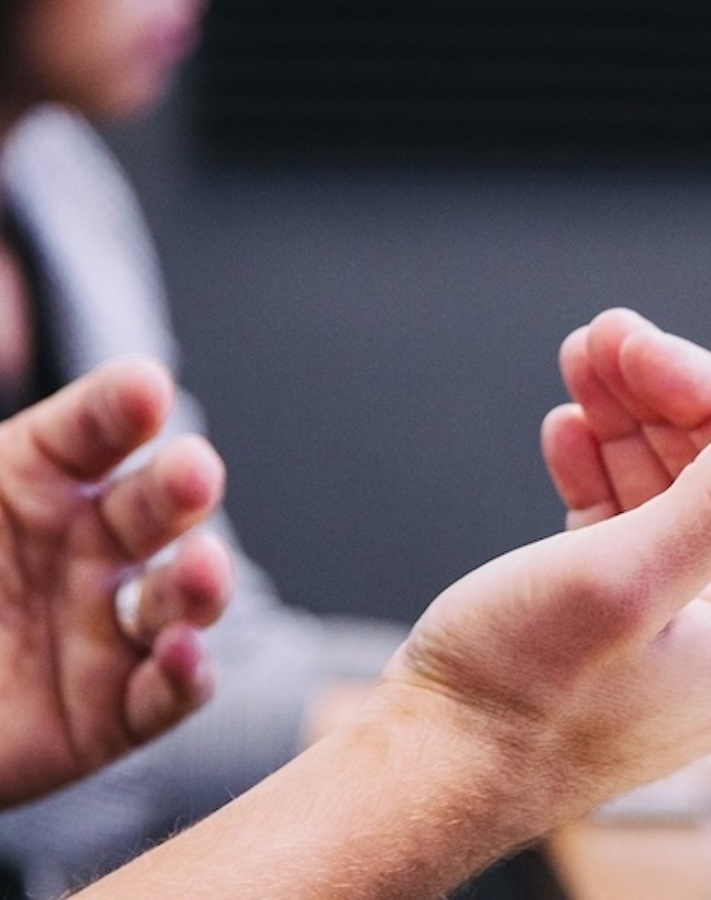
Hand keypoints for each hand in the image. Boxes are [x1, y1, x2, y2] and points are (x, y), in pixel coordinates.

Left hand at [0, 358, 230, 807]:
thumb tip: (110, 384)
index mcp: (30, 484)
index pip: (89, 433)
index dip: (121, 409)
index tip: (145, 389)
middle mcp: (83, 551)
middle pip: (152, 507)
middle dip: (182, 487)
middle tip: (195, 472)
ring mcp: (102, 632)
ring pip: (177, 599)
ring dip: (202, 583)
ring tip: (202, 569)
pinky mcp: (109, 717)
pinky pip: (162, 696)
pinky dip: (184, 676)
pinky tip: (182, 653)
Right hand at [375, 309, 710, 833]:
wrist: (429, 775)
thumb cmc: (517, 696)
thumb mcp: (627, 579)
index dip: (705, 390)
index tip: (633, 342)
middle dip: (661, 398)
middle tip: (599, 338)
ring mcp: (684, 631)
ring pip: (673, 493)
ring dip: (627, 424)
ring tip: (579, 367)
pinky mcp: (626, 629)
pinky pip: (633, 530)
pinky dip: (602, 474)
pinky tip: (568, 434)